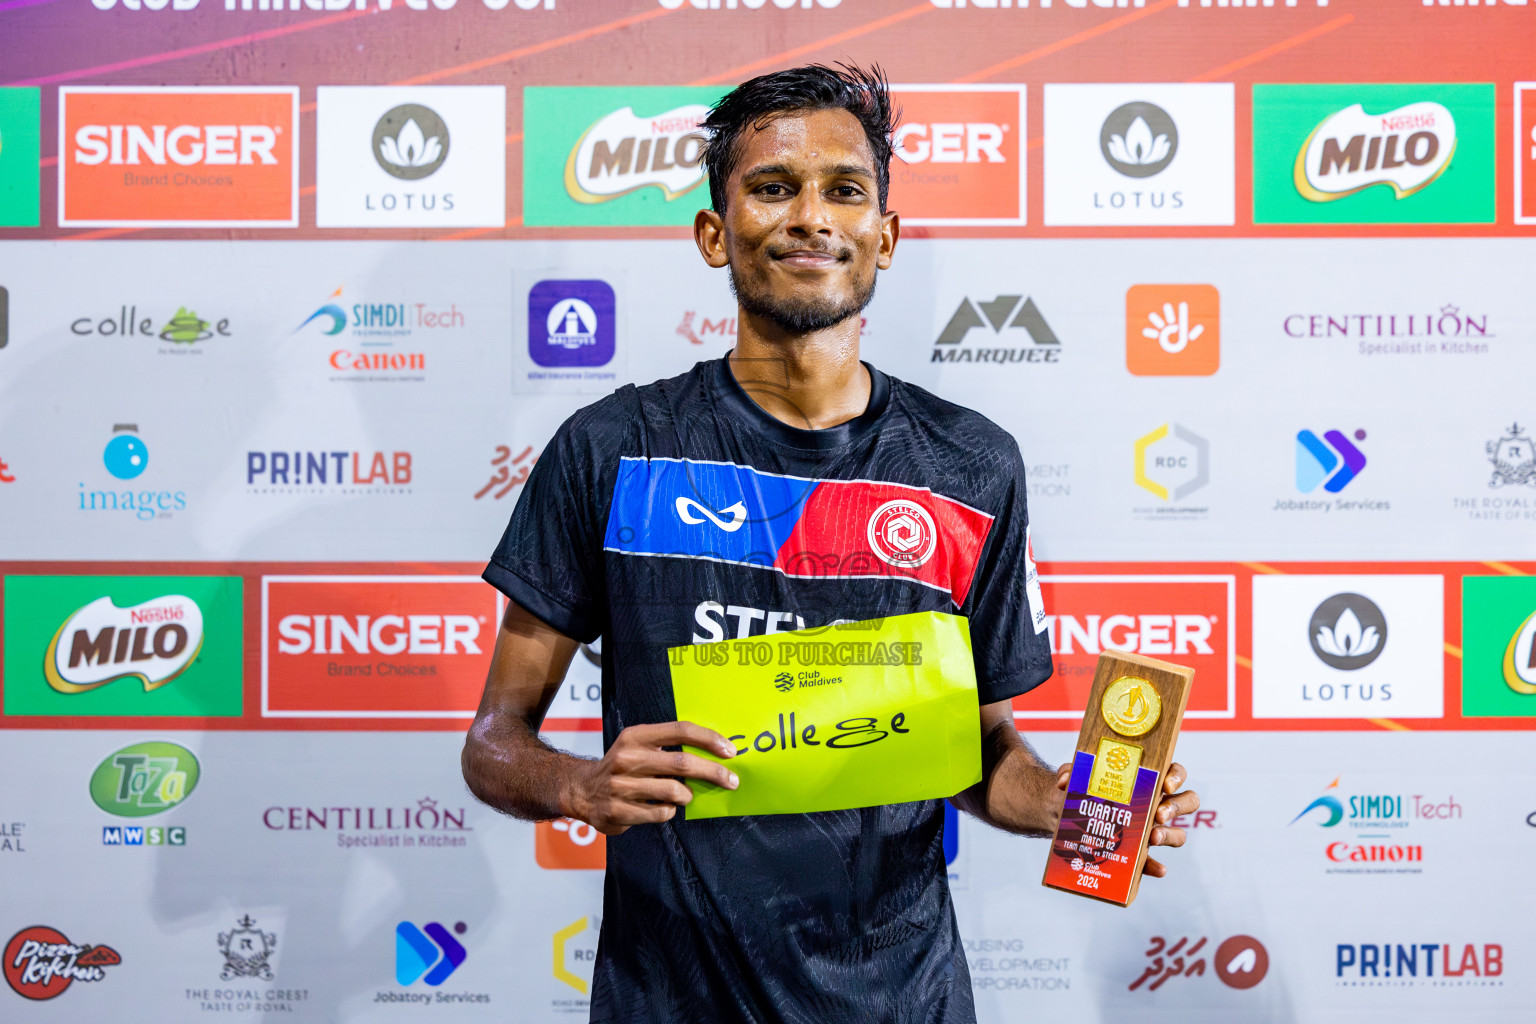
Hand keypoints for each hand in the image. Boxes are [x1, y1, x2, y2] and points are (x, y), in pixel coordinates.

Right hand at [564, 721, 738, 835]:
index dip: (709, 739)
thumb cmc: (622, 765)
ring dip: (688, 795)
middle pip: (683, 763)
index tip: (730, 751)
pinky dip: (670, 811)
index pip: (680, 730)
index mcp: (636, 736)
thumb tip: (715, 752)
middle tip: (732, 781)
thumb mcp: (639, 745)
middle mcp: (627, 758)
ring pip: (675, 791)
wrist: (581, 790)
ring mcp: (621, 786)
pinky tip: (664, 807)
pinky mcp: (618, 811)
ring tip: (686, 796)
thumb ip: (669, 746)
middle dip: (714, 772)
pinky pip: (661, 813)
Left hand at [1053, 761, 1198, 878]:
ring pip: (1178, 833)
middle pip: (1187, 801)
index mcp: (1147, 780)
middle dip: (1176, 807)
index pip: (1175, 772)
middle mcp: (1156, 804)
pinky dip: (1156, 866)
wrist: (1063, 814)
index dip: (1177, 776)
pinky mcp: (1139, 854)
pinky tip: (1156, 869)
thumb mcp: (1073, 775)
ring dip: (1170, 835)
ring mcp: (1151, 829)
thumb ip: (1070, 771)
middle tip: (1158, 814)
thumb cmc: (1078, 789)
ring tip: (1152, 838)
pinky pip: (1154, 862)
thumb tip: (1065, 781)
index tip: (1165, 784)